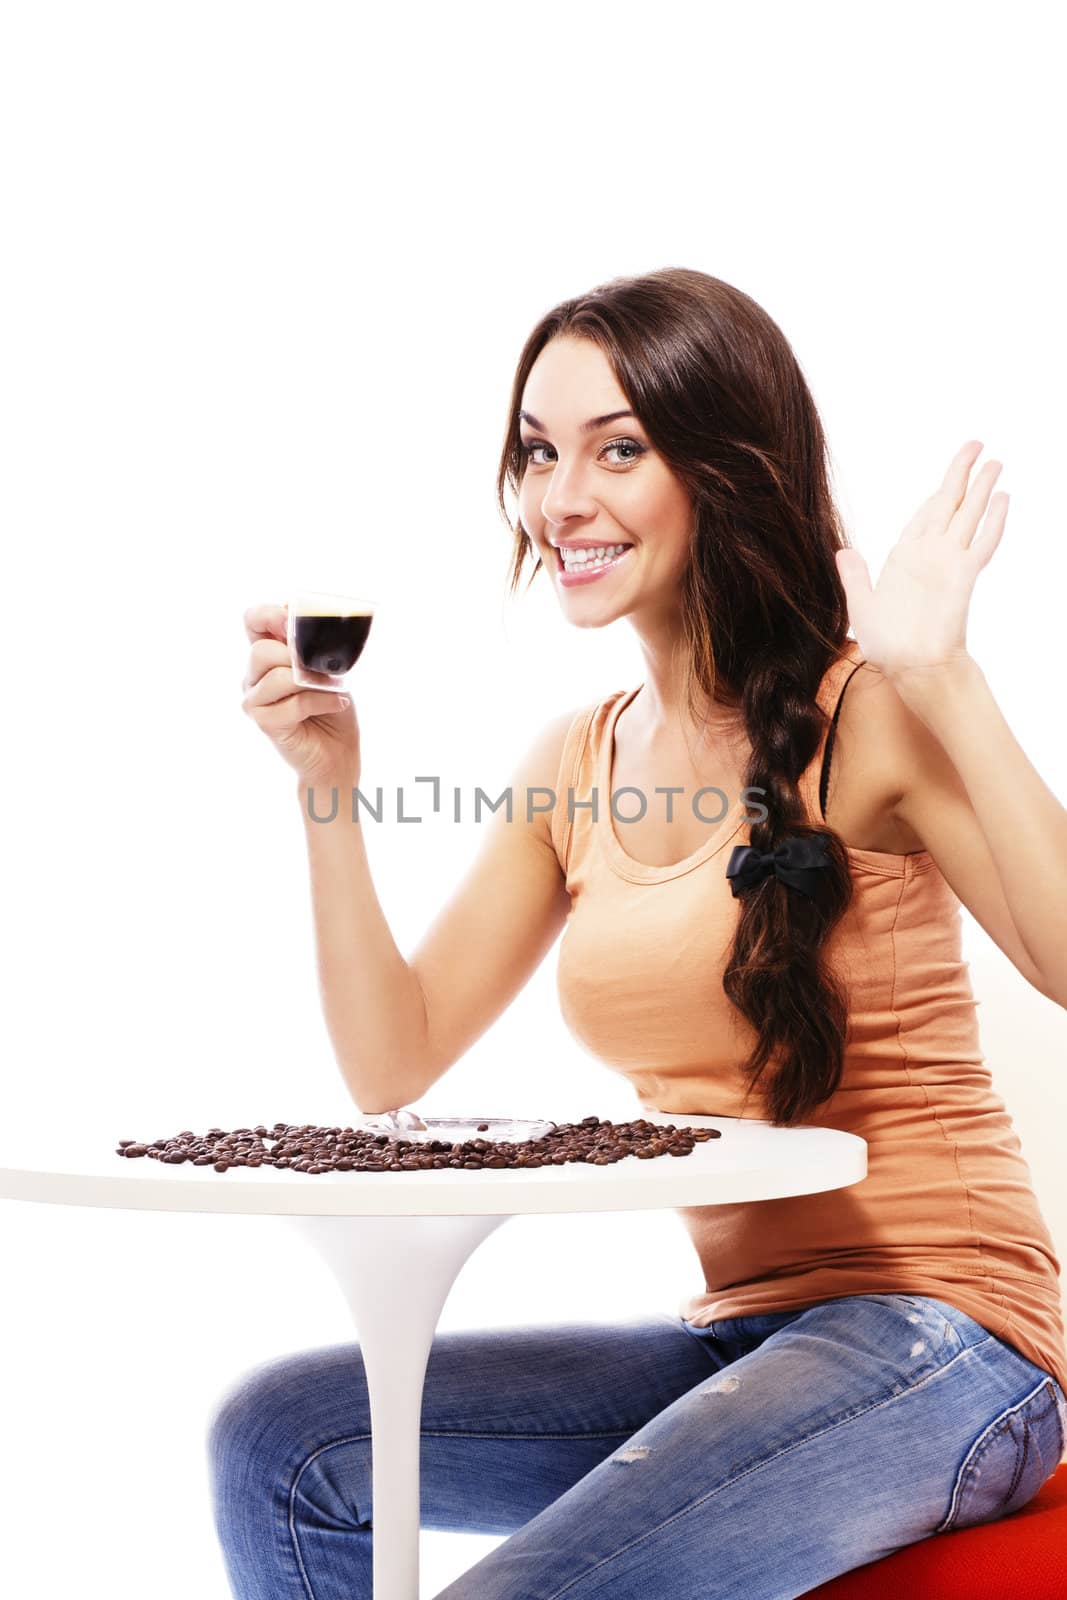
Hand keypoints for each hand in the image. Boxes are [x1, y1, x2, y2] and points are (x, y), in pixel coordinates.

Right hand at [242, 602, 360, 785]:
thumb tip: (307, 624)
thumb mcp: (327, 668)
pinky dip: (322, 701)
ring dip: (313, 681)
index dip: (269, 615)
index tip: (291, 622)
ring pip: (278, 677)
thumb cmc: (331, 705)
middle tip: (323, 670)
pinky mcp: (265, 722)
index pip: (252, 621)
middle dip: (297, 657)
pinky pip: (294, 702)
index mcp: (267, 656)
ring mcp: (255, 700)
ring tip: (333, 688)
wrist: (337, 751)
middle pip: (262, 651)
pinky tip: (337, 703)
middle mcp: (254, 676)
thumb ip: (312, 647)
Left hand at [834, 440, 1007, 691]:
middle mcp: (930, 555)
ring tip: (996, 462)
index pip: (925, 514)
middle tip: (977, 444)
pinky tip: (1003, 500)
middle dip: (962, 473)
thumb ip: (855, 576)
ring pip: (969, 514)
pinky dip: (993, 520)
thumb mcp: (861, 604)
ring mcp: (949, 563)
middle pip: (950, 503)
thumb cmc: (887, 645)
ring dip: (983, 488)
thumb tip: (843, 551)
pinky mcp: (964, 575)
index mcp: (904, 558)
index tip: (951, 473)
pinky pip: (982, 542)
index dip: (938, 492)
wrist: (910, 667)